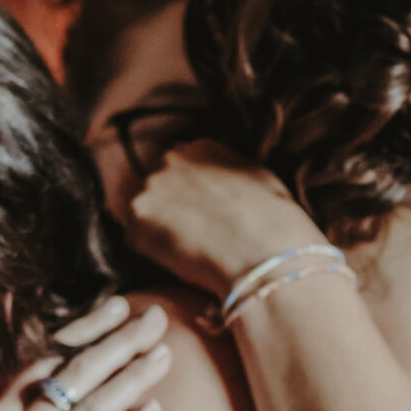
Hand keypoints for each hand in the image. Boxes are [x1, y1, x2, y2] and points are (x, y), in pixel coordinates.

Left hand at [129, 140, 327, 298]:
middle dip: (169, 210)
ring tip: (187, 253)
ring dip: (158, 231)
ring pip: (144, 212)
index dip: (188, 196)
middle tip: (192, 238)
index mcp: (201, 147)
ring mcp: (151, 186)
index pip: (181, 167)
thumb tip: (218, 185)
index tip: (199, 216)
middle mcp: (171, 159)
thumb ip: (228, 172)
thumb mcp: (260, 179)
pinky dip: (152, 253)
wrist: (265, 252)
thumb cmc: (274, 222)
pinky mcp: (138, 218)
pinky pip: (136, 239)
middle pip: (158, 186)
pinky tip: (179, 263)